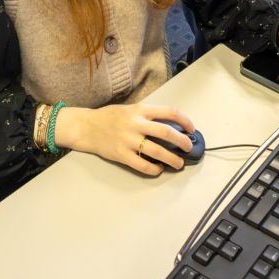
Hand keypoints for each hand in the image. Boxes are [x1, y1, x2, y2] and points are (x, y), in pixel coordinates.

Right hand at [53, 102, 195, 175]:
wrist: (87, 126)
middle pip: (167, 132)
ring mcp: (129, 140)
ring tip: (179, 163)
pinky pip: (142, 165)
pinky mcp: (121, 154)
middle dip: (182, 142)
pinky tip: (158, 169)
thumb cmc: (110, 117)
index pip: (169, 111)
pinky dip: (154, 169)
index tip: (191, 128)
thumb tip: (170, 126)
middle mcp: (136, 123)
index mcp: (140, 109)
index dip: (184, 120)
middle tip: (189, 148)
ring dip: (172, 159)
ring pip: (157, 151)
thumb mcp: (131, 109)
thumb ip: (148, 116)